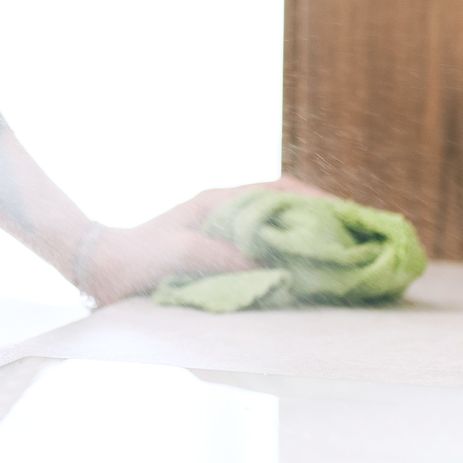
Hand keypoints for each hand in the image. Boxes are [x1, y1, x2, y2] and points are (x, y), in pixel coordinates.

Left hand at [77, 175, 330, 304]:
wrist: (101, 268)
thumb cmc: (137, 257)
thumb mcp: (181, 254)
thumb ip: (224, 257)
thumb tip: (273, 268)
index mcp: (219, 201)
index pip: (281, 190)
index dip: (319, 201)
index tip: (351, 217)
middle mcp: (225, 210)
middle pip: (287, 205)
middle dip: (325, 218)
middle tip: (362, 237)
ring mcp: (223, 229)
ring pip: (279, 225)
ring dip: (310, 236)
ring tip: (345, 255)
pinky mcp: (218, 251)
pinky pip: (264, 247)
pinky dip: (288, 255)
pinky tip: (305, 273)